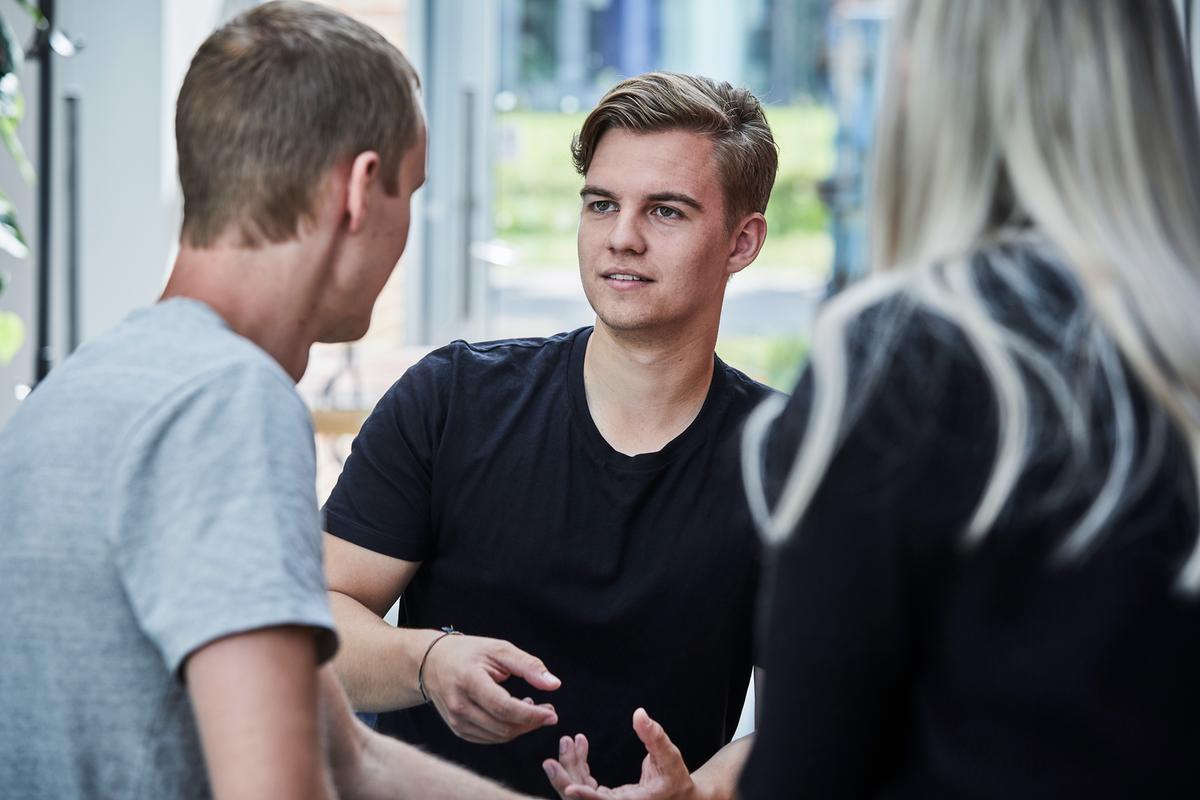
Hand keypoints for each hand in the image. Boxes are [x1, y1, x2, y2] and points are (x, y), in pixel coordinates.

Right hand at [421, 633, 560, 743]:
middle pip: (503, 726)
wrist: (433, 663)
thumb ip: (528, 666)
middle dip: (531, 723)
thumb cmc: (470, 653)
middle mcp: (459, 704)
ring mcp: (456, 720)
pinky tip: (515, 714)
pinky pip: (490, 738)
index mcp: (469, 680)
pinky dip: (508, 730)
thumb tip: (554, 684)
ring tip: (534, 709)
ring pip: (498, 736)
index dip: (531, 714)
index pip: (504, 707)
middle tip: (549, 711)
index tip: (551, 713)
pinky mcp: (458, 729)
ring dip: (522, 728)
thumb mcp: (500, 649)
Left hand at [542, 708, 700, 799]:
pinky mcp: (605, 798)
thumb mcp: (669, 755)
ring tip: (569, 740)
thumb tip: (639, 714)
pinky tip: (579, 743)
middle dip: (565, 780)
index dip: (585, 797)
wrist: (679, 796)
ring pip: (580, 790)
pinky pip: (585, 784)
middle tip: (550, 761)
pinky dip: (579, 765)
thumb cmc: (676, 777)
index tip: (569, 787)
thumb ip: (654, 736)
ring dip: (571, 766)